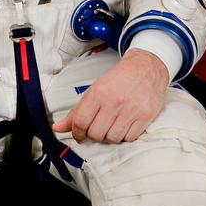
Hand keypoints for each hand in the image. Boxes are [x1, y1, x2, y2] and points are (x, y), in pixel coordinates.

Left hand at [52, 48, 167, 143]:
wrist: (146, 66)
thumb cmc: (120, 78)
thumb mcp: (95, 89)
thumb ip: (77, 111)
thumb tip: (58, 128)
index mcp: (99, 93)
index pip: (80, 122)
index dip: (77, 133)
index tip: (79, 135)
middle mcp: (114, 101)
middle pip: (96, 134)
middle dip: (94, 135)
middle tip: (97, 128)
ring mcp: (131, 109)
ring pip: (113, 138)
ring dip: (110, 136)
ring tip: (112, 125)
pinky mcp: (145, 116)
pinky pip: (130, 138)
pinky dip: (125, 136)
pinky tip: (124, 125)